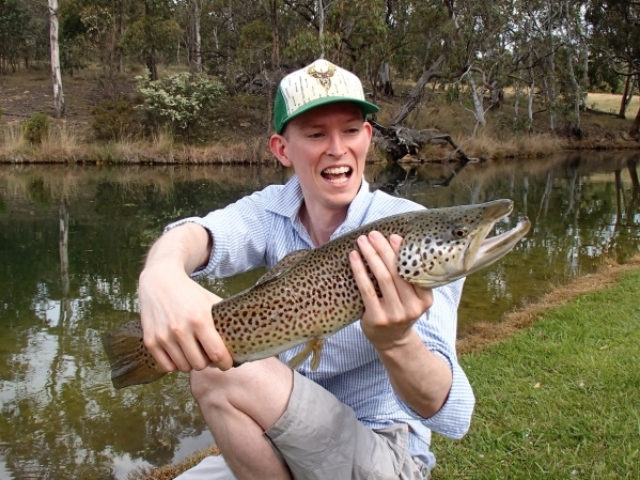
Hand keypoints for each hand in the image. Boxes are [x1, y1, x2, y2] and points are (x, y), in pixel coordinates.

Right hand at [139, 263, 233, 372]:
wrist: (159, 281)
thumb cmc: (189, 293)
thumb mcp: (210, 301)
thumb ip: (223, 319)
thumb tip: (241, 337)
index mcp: (200, 319)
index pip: (216, 353)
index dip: (225, 363)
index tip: (227, 363)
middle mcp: (180, 329)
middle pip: (200, 364)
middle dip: (207, 362)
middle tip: (208, 355)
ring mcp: (164, 336)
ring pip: (183, 367)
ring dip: (191, 363)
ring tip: (193, 352)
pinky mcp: (150, 341)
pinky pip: (167, 366)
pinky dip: (175, 364)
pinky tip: (179, 353)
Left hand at [349, 231, 432, 350]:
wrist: (392, 341)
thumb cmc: (400, 310)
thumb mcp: (412, 297)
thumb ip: (408, 276)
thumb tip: (395, 241)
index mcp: (425, 299)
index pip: (414, 271)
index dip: (403, 252)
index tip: (394, 236)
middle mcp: (413, 307)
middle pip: (396, 271)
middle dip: (383, 249)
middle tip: (373, 234)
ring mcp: (395, 314)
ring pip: (382, 278)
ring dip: (371, 256)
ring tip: (362, 241)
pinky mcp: (377, 318)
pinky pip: (367, 290)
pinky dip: (359, 271)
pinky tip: (354, 258)